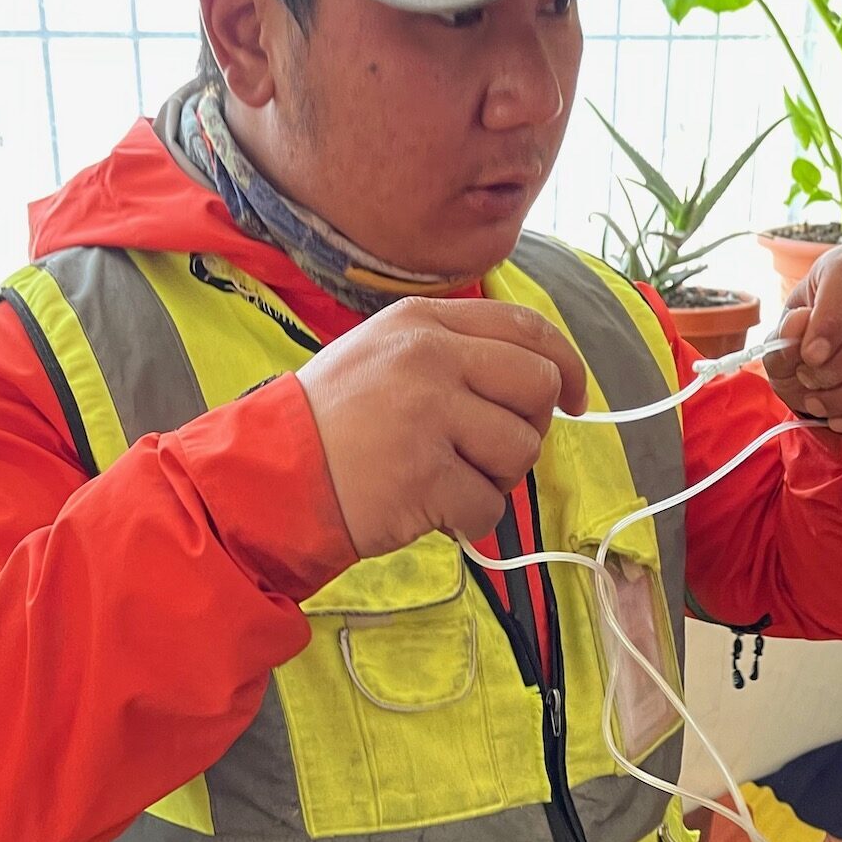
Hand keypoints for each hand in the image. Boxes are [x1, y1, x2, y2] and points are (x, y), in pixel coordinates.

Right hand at [296, 296, 587, 557]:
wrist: (268, 476)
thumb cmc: (328, 424)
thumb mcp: (381, 356)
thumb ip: (452, 353)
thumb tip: (539, 379)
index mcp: (422, 321)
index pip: (527, 328)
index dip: (565, 366)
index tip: (574, 399)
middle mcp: (429, 357)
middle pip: (538, 386)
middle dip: (528, 428)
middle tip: (488, 453)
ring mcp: (429, 415)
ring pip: (520, 450)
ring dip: (494, 479)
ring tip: (444, 481)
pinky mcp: (426, 475)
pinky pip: (489, 506)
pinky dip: (467, 520)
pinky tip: (429, 510)